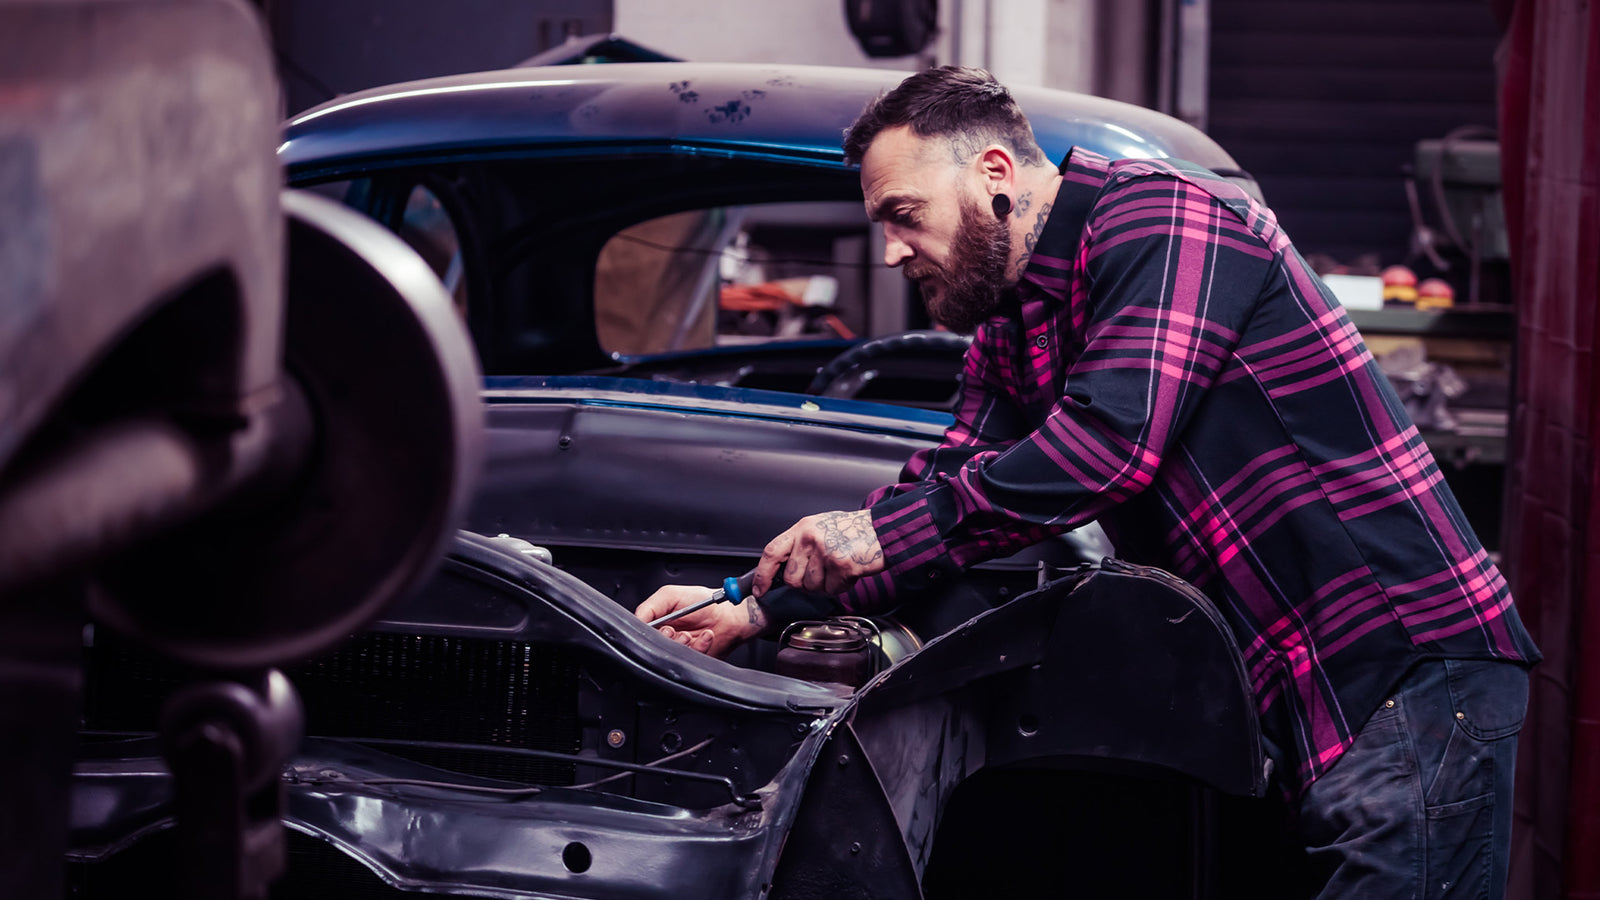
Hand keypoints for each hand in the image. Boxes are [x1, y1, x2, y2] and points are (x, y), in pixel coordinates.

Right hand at [635, 584, 766, 657]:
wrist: (729, 614)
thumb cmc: (703, 602)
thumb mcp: (670, 595)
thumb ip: (649, 607)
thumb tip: (636, 620)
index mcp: (656, 623)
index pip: (640, 633)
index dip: (646, 633)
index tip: (658, 627)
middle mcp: (666, 638)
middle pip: (652, 648)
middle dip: (664, 640)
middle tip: (673, 631)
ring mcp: (679, 650)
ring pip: (670, 656)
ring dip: (681, 644)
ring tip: (688, 634)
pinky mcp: (693, 660)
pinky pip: (691, 660)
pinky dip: (699, 646)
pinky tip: (705, 636)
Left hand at [755, 509, 883, 596]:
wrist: (882, 530)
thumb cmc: (852, 530)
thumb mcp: (819, 528)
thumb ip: (800, 545)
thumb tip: (781, 569)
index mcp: (802, 528)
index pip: (772, 552)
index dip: (762, 575)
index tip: (760, 590)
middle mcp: (810, 538)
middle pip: (792, 579)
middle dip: (804, 584)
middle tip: (821, 575)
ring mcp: (825, 551)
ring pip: (812, 587)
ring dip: (825, 585)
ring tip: (838, 569)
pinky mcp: (841, 564)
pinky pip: (832, 589)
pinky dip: (841, 586)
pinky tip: (848, 572)